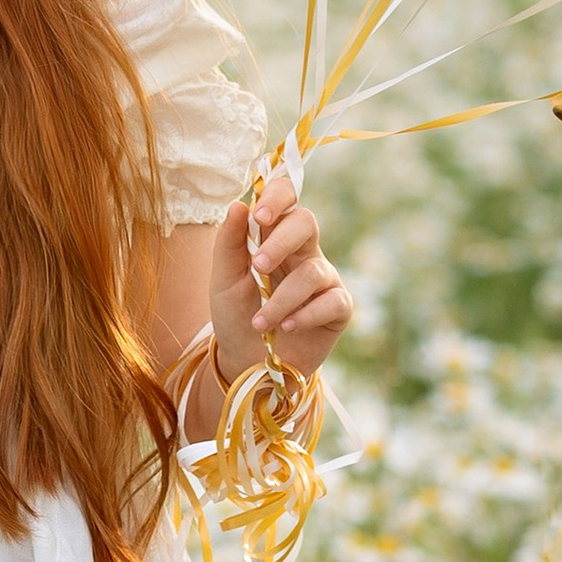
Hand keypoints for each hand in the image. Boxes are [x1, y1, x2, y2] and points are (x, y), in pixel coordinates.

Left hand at [209, 163, 352, 384]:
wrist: (246, 364)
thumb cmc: (236, 317)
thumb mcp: (224, 280)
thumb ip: (229, 243)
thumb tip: (238, 205)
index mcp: (275, 239)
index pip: (287, 201)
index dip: (278, 197)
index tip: (259, 215)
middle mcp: (303, 253)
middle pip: (307, 222)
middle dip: (281, 241)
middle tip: (258, 266)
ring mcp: (324, 281)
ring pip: (313, 271)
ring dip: (281, 298)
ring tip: (260, 323)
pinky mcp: (338, 309)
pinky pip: (332, 301)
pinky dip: (305, 315)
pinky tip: (287, 328)